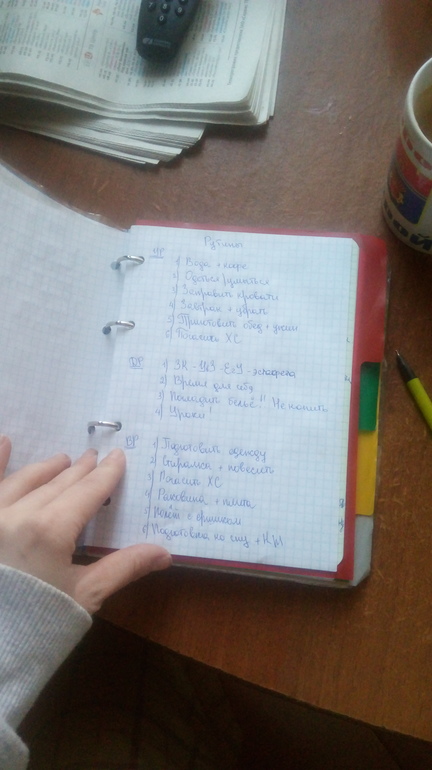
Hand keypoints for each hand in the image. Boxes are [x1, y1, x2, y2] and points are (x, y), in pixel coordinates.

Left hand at [0, 436, 170, 613]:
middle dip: (79, 471)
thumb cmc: (38, 624)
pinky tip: (4, 442)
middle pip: (58, 484)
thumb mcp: (84, 596)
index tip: (117, 457)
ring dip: (45, 468)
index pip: (86, 492)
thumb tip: (165, 553)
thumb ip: (123, 567)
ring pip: (23, 481)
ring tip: (61, 459)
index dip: (105, 475)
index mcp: (51, 529)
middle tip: (94, 458)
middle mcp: (19, 513)